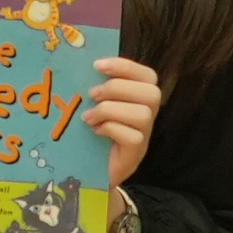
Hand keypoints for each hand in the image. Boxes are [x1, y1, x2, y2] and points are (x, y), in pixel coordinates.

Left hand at [87, 55, 163, 186]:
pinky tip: (95, 131)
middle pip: (151, 93)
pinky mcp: (136, 154)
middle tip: (92, 94)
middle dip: (118, 88)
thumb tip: (80, 63)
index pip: (148, 76)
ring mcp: (145, 137)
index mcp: (139, 98)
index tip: (97, 65)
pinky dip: (111, 129)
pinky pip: (133, 137)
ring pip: (143, 114)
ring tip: (88, 117)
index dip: (125, 66)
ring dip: (110, 110)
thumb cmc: (90, 131)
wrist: (88, 170)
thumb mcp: (93, 104)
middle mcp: (148, 116)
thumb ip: (96, 86)